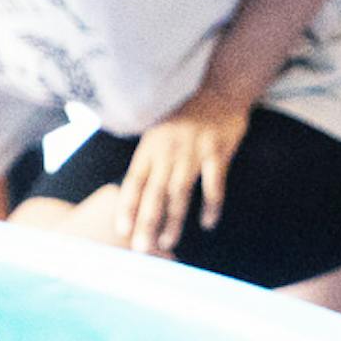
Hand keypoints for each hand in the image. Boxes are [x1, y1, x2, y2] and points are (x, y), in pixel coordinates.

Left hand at [116, 93, 250, 254]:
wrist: (218, 93)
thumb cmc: (184, 121)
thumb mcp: (157, 137)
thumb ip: (149, 164)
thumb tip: (135, 197)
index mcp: (150, 149)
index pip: (133, 182)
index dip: (126, 207)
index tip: (122, 230)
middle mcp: (167, 152)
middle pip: (153, 193)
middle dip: (145, 222)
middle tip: (141, 248)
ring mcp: (192, 152)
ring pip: (179, 192)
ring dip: (173, 219)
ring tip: (167, 242)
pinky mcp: (217, 151)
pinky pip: (213, 183)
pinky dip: (210, 204)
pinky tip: (207, 223)